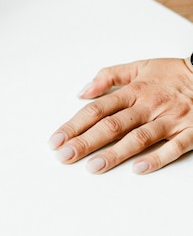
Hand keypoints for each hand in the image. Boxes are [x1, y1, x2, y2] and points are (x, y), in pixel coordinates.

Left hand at [49, 58, 192, 173]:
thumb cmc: (173, 74)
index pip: (96, 110)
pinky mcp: (191, 132)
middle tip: (64, 157)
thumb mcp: (139, 66)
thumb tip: (82, 92)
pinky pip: (173, 148)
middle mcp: (148, 106)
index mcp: (134, 91)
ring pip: (138, 138)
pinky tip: (138, 169)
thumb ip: (109, 76)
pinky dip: (156, 159)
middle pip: (111, 125)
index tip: (56, 140)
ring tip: (93, 167)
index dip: (74, 125)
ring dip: (114, 154)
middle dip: (85, 142)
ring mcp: (170, 120)